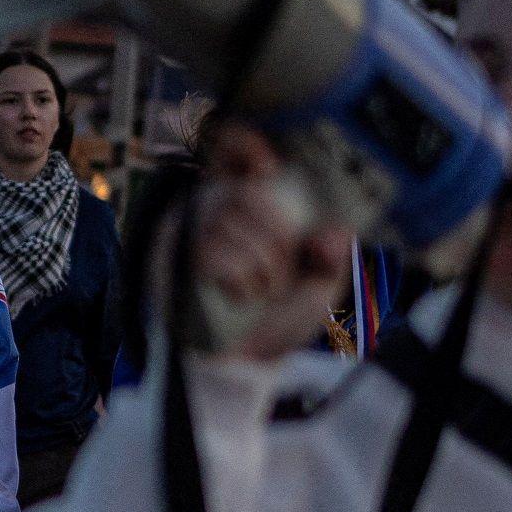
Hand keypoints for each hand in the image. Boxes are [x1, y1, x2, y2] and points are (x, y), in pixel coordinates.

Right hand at [193, 132, 354, 360]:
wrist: (245, 366)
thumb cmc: (279, 318)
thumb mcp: (320, 286)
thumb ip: (332, 259)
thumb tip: (333, 235)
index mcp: (247, 206)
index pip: (229, 151)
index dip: (241, 145)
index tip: (266, 165)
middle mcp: (213, 212)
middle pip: (248, 196)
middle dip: (278, 238)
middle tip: (283, 270)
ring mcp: (192, 236)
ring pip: (236, 228)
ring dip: (265, 267)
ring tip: (264, 290)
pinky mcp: (178, 264)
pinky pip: (219, 256)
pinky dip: (243, 282)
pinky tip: (243, 296)